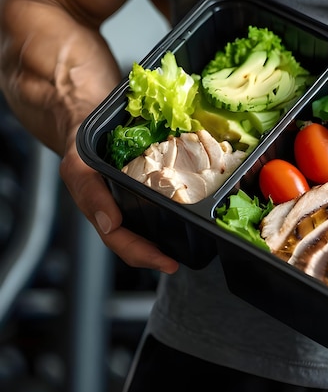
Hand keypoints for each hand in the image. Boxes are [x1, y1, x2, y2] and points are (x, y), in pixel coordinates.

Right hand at [59, 137, 179, 274]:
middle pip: (135, 243)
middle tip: (178, 262)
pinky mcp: (140, 190)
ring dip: (164, 238)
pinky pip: (155, 205)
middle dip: (156, 256)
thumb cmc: (80, 150)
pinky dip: (170, 210)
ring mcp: (127, 203)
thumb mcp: (77, 166)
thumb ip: (89, 193)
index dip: (143, 254)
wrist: (84, 129)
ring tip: (186, 246)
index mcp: (100, 211)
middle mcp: (115, 212)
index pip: (121, 241)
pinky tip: (186, 210)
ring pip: (146, 228)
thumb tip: (110, 224)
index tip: (166, 262)